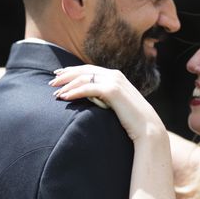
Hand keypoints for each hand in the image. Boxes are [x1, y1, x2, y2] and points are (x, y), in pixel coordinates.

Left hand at [49, 65, 166, 142]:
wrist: (148, 129)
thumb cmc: (132, 121)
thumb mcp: (117, 106)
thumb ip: (105, 99)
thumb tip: (89, 99)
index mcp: (116, 76)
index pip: (89, 69)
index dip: (72, 71)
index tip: (58, 76)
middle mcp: (115, 75)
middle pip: (84, 70)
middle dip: (66, 75)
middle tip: (52, 83)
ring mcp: (114, 81)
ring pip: (84, 78)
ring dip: (67, 85)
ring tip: (55, 93)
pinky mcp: (113, 91)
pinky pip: (88, 88)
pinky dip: (75, 92)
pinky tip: (65, 97)